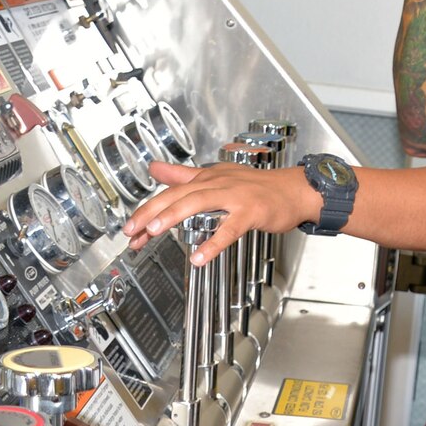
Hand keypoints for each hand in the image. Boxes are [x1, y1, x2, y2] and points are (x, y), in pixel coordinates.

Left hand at [121, 161, 320, 264]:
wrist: (295, 190)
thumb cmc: (258, 186)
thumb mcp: (218, 175)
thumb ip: (183, 175)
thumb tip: (155, 168)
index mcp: (208, 177)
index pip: (172, 191)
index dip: (148, 209)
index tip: (130, 228)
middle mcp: (218, 183)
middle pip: (179, 195)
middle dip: (152, 212)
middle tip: (131, 231)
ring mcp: (235, 197)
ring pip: (199, 203)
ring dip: (174, 215)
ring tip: (154, 232)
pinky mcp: (251, 212)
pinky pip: (229, 228)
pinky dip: (214, 242)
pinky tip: (199, 257)